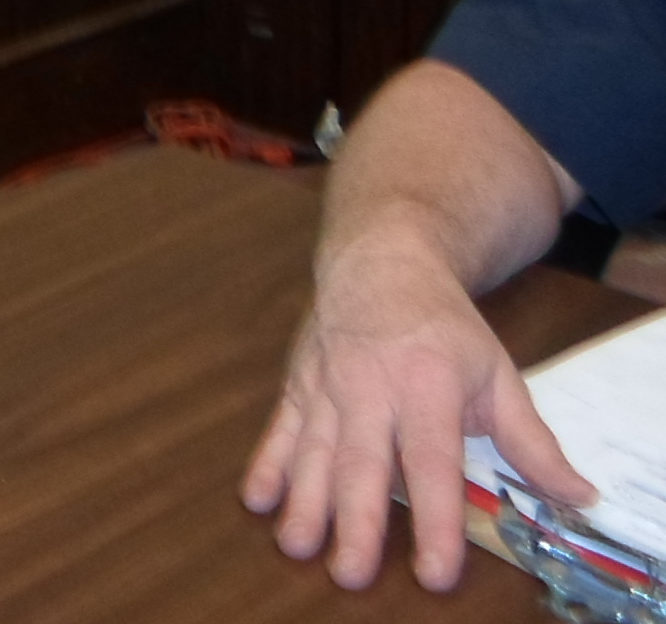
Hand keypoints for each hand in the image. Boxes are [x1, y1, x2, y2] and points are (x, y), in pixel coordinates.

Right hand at [240, 231, 595, 590]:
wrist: (380, 261)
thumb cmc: (444, 326)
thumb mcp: (498, 375)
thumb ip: (532, 443)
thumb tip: (579, 498)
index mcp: (428, 387)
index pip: (432, 463)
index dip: (434, 519)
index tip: (435, 573)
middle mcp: (371, 388)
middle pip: (361, 463)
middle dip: (354, 519)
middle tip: (350, 573)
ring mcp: (326, 385)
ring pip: (312, 449)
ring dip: (303, 499)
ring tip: (297, 545)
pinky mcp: (297, 383)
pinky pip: (279, 427)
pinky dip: (265, 463)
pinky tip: (256, 499)